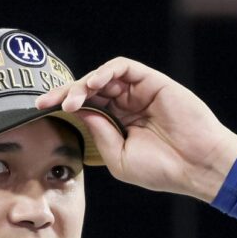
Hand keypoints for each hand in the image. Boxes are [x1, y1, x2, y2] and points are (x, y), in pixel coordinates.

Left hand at [36, 58, 236, 201]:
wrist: (196, 166)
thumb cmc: (162, 169)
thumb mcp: (118, 158)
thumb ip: (99, 133)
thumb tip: (79, 111)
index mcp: (118, 124)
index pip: (85, 108)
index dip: (63, 106)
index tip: (40, 111)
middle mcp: (127, 105)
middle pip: (89, 89)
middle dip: (65, 93)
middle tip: (45, 102)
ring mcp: (139, 92)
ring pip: (103, 76)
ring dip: (82, 84)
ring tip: (70, 99)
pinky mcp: (152, 81)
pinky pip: (124, 67)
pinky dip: (105, 72)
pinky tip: (92, 85)